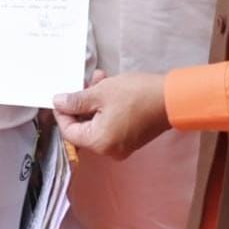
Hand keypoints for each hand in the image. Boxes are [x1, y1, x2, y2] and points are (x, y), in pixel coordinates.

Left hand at [52, 71, 170, 159]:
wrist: (171, 99)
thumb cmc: (135, 95)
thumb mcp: (100, 93)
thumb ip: (75, 100)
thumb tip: (57, 103)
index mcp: (99, 143)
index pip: (69, 131)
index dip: (62, 112)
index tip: (61, 95)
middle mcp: (109, 150)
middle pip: (83, 127)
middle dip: (81, 102)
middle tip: (85, 81)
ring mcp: (121, 146)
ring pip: (97, 123)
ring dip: (94, 100)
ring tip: (100, 78)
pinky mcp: (131, 139)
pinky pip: (110, 124)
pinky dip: (106, 108)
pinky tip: (109, 87)